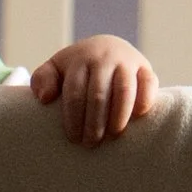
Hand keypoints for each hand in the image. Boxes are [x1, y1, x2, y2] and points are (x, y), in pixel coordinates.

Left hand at [32, 34, 157, 146]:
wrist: (106, 48)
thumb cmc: (77, 68)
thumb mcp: (55, 68)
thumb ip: (42, 80)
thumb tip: (46, 98)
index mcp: (81, 59)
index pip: (75, 91)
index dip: (73, 117)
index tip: (73, 138)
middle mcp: (105, 57)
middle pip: (98, 94)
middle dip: (94, 123)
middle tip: (90, 143)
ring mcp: (127, 61)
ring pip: (124, 90)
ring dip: (118, 116)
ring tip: (112, 136)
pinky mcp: (145, 68)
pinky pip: (149, 83)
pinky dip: (144, 100)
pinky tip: (137, 118)